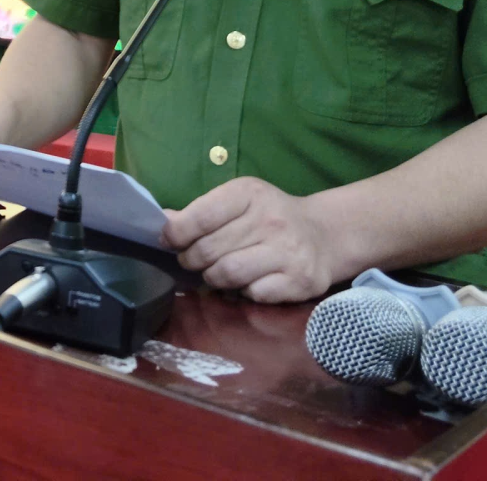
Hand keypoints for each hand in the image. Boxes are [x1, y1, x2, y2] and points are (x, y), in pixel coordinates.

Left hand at [161, 177, 336, 303]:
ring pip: (226, 274)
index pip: (200, 217)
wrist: (324, 234)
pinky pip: (253, 293)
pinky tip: (248, 281)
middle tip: (192, 260)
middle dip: (191, 259)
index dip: (176, 234)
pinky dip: (243, 292)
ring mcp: (287, 251)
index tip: (169, 240)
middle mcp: (271, 220)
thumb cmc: (270, 216)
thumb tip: (163, 221)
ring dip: (213, 278)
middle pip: (208, 250)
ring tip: (215, 272)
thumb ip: (201, 211)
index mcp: (250, 193)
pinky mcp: (300, 280)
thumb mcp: (238, 201)